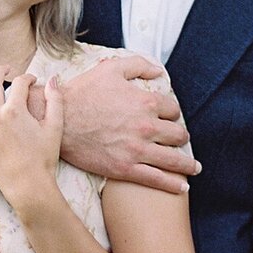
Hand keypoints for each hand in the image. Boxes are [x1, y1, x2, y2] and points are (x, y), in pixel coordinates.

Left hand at [0, 64, 61, 210]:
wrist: (28, 186)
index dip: (27, 78)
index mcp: (16, 111)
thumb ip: (55, 100)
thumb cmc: (43, 159)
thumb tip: (53, 79)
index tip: (31, 81)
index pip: (19, 84)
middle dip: (0, 72)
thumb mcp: (54, 127)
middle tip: (5, 69)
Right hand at [61, 57, 198, 193]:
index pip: (173, 110)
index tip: (169, 117)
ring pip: (173, 159)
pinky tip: (183, 187)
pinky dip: (173, 184)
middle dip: (180, 137)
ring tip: (193, 167)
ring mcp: (137, 150)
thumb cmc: (83, 92)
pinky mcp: (125, 168)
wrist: (59, 120)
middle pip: (177, 135)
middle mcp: (146, 127)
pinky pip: (156, 179)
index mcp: (145, 102)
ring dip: (187, 163)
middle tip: (179, 140)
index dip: (172, 113)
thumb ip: (138, 65)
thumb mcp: (111, 69)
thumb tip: (159, 71)